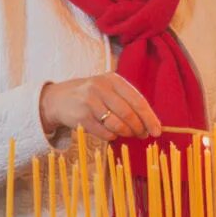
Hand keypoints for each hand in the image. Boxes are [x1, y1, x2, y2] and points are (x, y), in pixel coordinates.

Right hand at [38, 73, 161, 141]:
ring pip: (117, 125)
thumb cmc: (91, 96)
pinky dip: (112, 137)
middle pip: (129, 114)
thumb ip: (127, 102)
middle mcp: (101, 87)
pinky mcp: (81, 116)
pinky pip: (104, 132)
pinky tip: (112, 134)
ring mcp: (90, 102)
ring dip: (126, 133)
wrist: (58, 99)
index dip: (149, 118)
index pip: (137, 100)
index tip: (157, 131)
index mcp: (113, 79)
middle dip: (139, 128)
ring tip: (127, 134)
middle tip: (143, 136)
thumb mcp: (108, 90)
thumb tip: (150, 124)